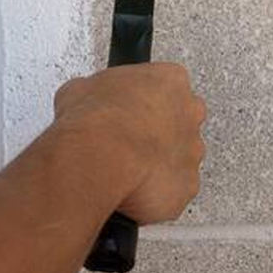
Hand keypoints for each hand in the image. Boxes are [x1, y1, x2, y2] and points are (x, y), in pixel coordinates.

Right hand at [53, 63, 206, 224]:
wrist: (99, 157)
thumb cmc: (96, 121)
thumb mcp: (80, 89)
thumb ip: (97, 92)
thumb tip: (86, 101)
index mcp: (170, 80)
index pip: (167, 86)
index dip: (144, 101)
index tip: (128, 111)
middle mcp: (189, 112)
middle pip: (181, 120)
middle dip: (160, 132)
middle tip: (130, 141)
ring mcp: (192, 150)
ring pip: (180, 158)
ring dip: (159, 164)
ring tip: (127, 169)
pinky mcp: (188, 185)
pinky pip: (174, 189)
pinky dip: (156, 192)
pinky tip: (133, 189)